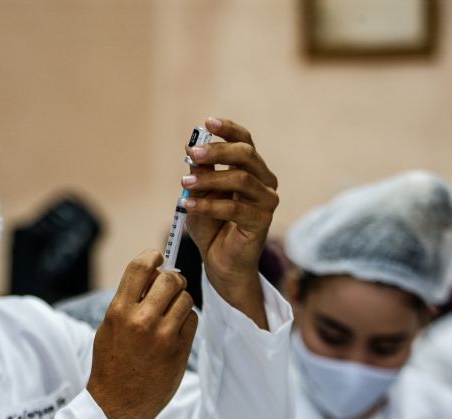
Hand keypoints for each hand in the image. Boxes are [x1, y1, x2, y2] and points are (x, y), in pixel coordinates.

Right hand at [87, 250, 197, 418]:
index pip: (141, 266)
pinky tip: (175, 331)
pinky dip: (186, 321)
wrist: (116, 405)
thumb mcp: (109, 326)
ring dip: (180, 301)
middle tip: (169, 289)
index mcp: (119, 311)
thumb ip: (129, 299)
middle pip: (171, 279)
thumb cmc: (112, 362)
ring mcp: (163, 336)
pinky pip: (192, 320)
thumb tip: (153, 273)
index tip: (158, 258)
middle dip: (172, 280)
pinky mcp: (179, 351)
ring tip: (169, 314)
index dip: (153, 256)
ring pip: (185, 298)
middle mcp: (142, 320)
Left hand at [182, 117, 278, 327]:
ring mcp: (266, 202)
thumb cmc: (211, 226)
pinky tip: (188, 204)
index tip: (207, 122)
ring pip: (241, 179)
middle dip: (218, 151)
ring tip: (185, 182)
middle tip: (192, 153)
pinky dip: (208, 204)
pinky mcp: (261, 222)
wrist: (219, 261)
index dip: (228, 130)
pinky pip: (234, 209)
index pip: (245, 142)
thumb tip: (192, 151)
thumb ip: (199, 174)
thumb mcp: (200, 194)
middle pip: (246, 155)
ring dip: (210, 178)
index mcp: (251, 170)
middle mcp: (264, 182)